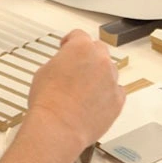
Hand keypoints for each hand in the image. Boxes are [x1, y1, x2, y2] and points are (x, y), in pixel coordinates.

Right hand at [27, 29, 125, 153]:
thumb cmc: (48, 101)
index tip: (68, 46)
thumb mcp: (44, 71)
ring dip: (99, 75)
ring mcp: (112, 80)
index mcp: (81, 48)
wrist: (58, 127)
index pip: (79, 35)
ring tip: (84, 90)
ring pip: (109, 71)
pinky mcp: (118, 99)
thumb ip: (60, 62)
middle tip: (77, 68)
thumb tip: (63, 67)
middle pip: (98, 50)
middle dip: (88, 56)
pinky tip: (93, 102)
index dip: (71, 41)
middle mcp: (100, 60)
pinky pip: (116, 91)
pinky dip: (107, 94)